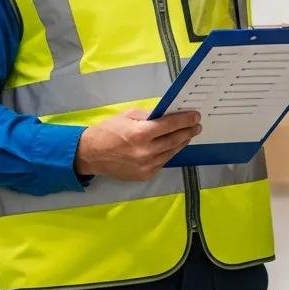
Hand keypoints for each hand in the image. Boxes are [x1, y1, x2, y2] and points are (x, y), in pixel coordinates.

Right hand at [75, 108, 201, 181]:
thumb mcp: (128, 115)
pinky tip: (172, 147)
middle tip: (196, 126)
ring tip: (187, 135)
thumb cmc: (109, 131)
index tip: (195, 116)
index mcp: (141, 133)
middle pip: (174, 140)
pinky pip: (162, 162)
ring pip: (171, 153)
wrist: (91, 154)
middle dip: (187, 131)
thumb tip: (168, 114)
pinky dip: (168, 153)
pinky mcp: (145, 175)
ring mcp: (146, 166)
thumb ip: (149, 115)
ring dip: (181, 143)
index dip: (185, 120)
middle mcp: (146, 151)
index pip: (170, 125)